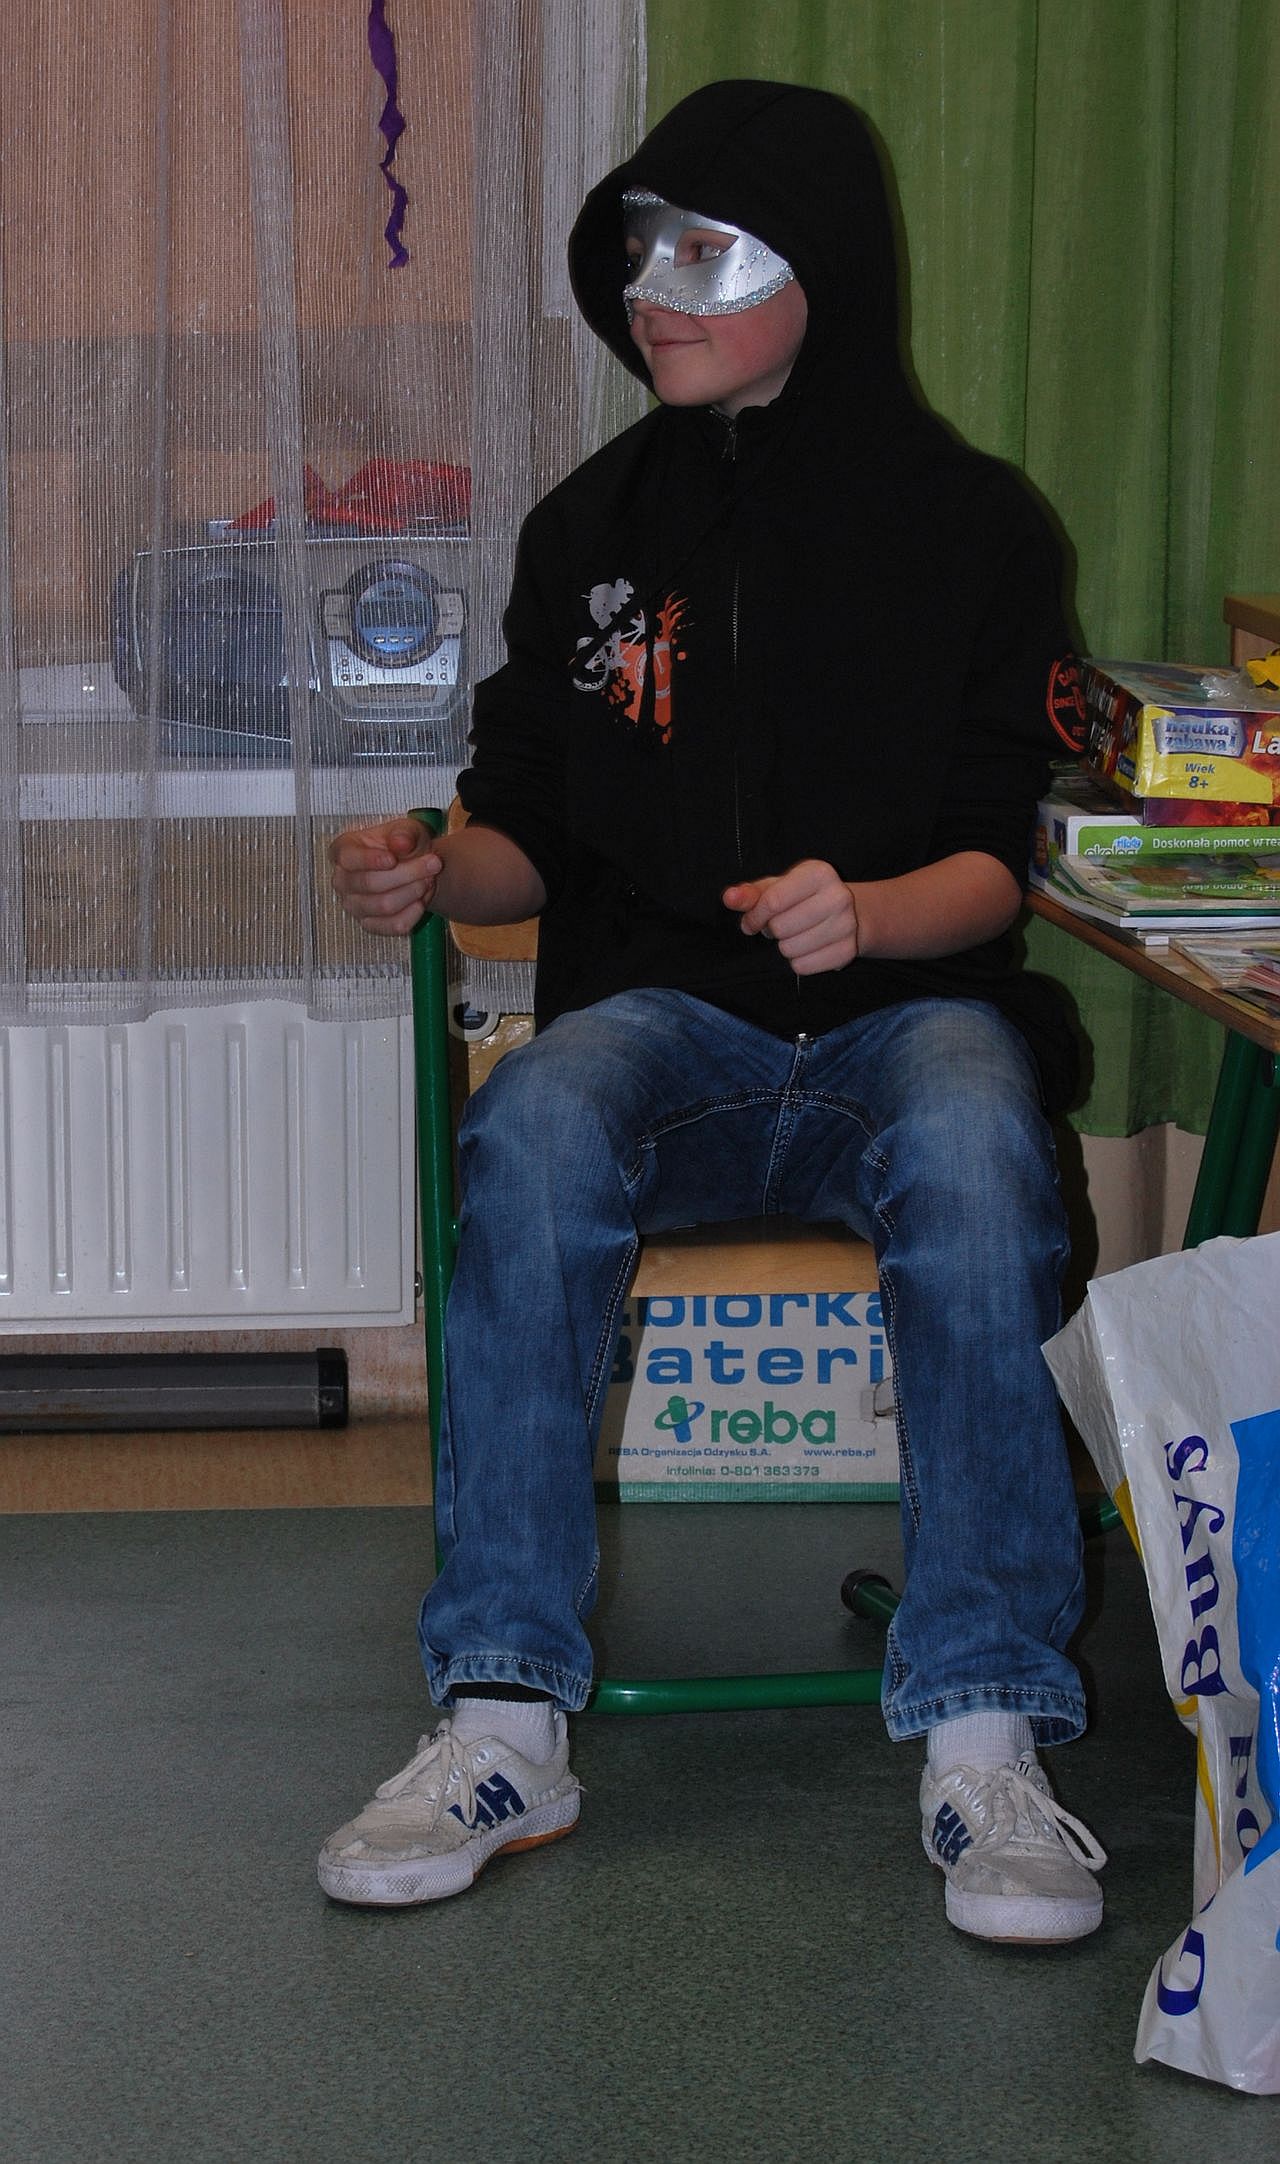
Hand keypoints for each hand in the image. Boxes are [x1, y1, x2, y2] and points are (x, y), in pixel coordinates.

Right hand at [328, 817, 440, 936]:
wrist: (415, 865)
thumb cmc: (404, 844)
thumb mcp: (408, 828)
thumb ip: (404, 832)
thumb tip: (400, 842)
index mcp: (343, 850)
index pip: (347, 858)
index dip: (370, 860)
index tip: (392, 859)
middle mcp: (342, 880)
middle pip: (370, 883)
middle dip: (407, 874)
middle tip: (433, 863)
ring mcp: (353, 905)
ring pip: (384, 906)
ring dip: (413, 893)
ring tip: (429, 880)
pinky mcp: (369, 924)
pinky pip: (392, 926)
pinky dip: (413, 914)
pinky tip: (422, 900)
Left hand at [723, 859, 859, 974]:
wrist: (846, 913)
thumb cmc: (801, 897)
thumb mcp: (775, 888)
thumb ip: (750, 894)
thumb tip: (729, 898)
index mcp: (818, 873)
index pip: (773, 902)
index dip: (755, 916)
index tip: (752, 921)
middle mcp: (838, 897)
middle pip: (781, 928)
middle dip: (772, 930)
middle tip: (780, 925)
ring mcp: (847, 925)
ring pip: (791, 950)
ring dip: (784, 946)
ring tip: (794, 935)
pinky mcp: (848, 951)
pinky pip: (804, 967)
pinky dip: (797, 962)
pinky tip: (806, 948)